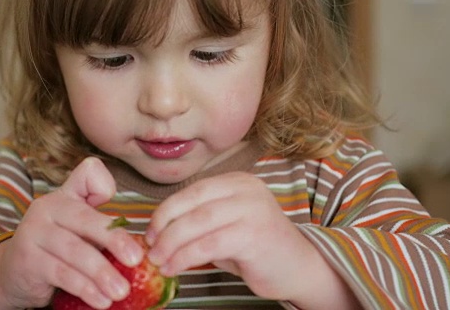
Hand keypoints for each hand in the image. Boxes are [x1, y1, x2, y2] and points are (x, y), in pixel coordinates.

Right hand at [0, 157, 143, 308]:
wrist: (12, 271)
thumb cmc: (56, 248)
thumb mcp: (77, 230)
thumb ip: (102, 225)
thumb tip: (137, 244)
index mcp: (65, 196)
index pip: (88, 176)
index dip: (104, 185)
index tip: (123, 209)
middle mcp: (47, 207)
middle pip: (85, 219)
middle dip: (114, 240)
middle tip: (136, 260)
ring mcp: (34, 232)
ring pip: (75, 251)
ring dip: (102, 273)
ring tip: (121, 290)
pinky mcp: (27, 259)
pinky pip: (62, 273)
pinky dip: (85, 288)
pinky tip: (101, 300)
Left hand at [145, 171, 321, 300]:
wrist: (299, 268)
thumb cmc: (257, 248)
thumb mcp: (226, 225)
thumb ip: (198, 221)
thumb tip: (157, 232)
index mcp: (237, 182)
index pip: (192, 191)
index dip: (166, 210)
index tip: (150, 230)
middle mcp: (246, 190)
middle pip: (192, 205)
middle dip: (165, 228)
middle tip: (150, 248)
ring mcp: (252, 210)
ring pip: (197, 224)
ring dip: (171, 245)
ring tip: (159, 261)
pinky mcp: (254, 235)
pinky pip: (208, 245)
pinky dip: (185, 258)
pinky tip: (175, 268)